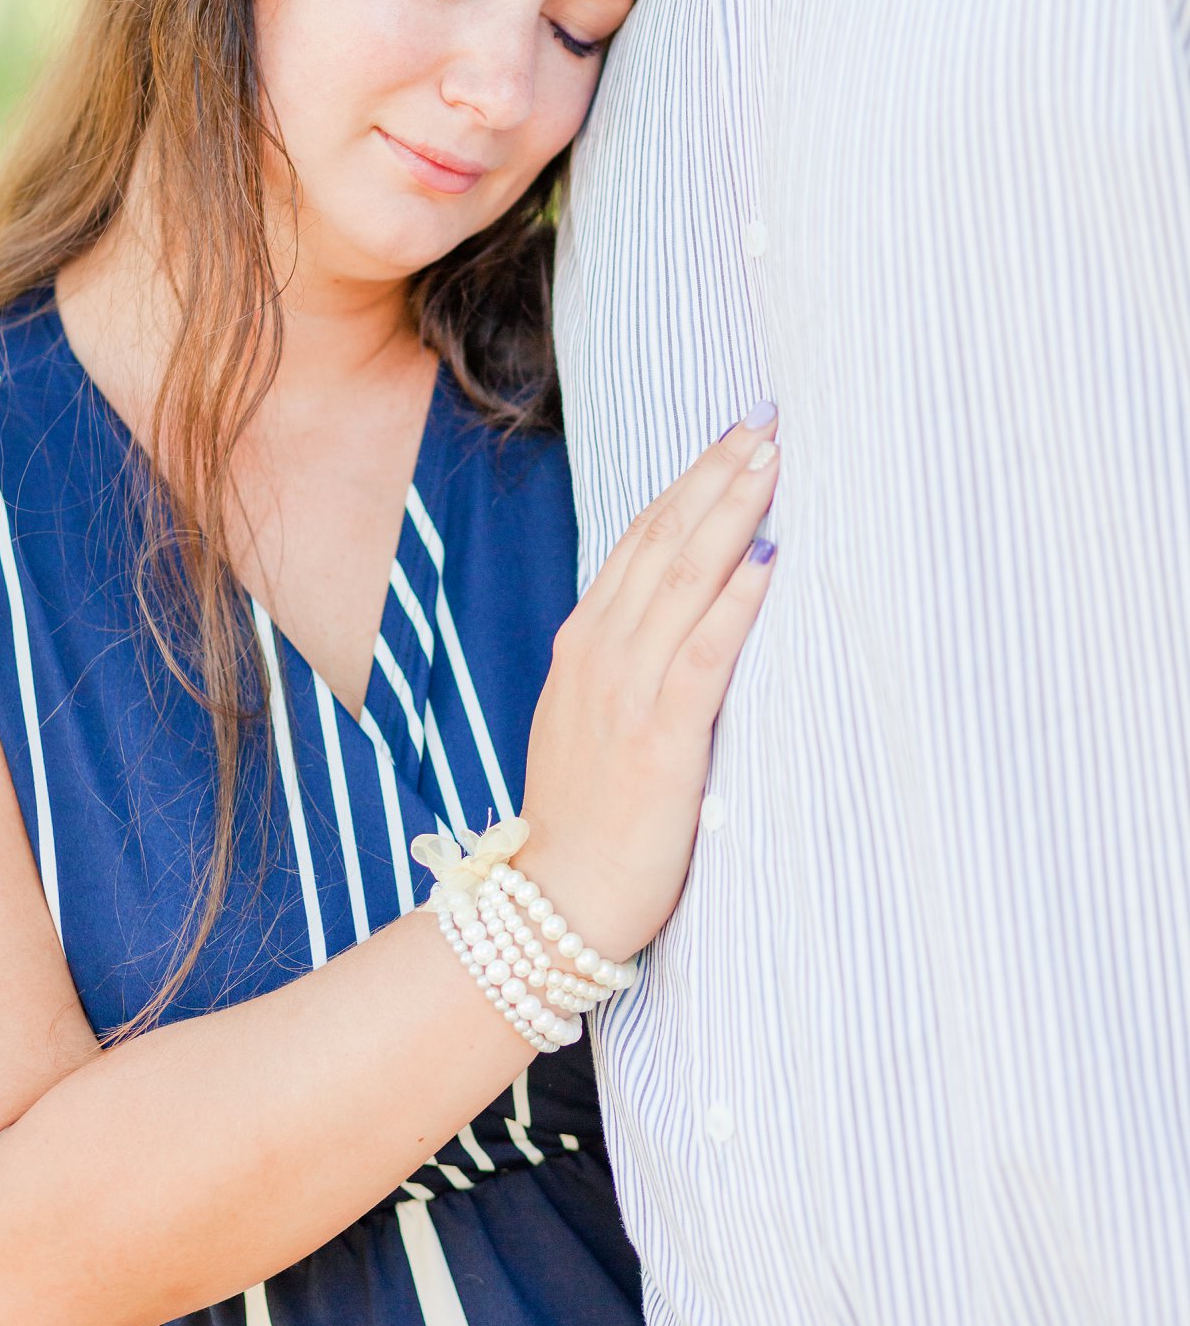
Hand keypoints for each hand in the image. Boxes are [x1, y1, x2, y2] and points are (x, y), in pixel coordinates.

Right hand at [519, 414, 778, 964]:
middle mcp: (599, 653)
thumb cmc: (583, 819)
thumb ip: (626, 662)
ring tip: (771, 463)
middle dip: (717, 475)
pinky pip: (703, 655)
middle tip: (764, 421)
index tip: (733, 438)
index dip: (688, 483)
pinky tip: (768, 558)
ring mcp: (625, 693)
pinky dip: (736, 602)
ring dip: (731, 514)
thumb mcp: (588, 719)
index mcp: (584, 644)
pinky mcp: (659, 740)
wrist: (553, 905)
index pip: (640, 540)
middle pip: (664, 541)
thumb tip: (682, 613)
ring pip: (683, 580)